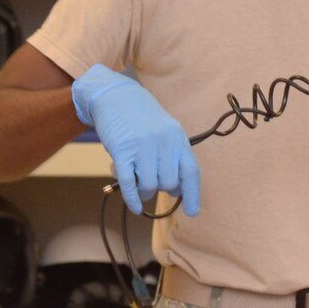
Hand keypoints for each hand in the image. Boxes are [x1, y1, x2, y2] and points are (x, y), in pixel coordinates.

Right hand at [72, 64, 199, 216]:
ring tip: (140, 185)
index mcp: (177, 137)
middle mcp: (162, 142)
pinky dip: (132, 199)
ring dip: (145, 192)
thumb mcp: (164, 130)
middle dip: (162, 189)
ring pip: (149, 185)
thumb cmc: (140, 117)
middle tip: (154, 184)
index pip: (190, 171)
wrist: (114, 95)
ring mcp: (141, 147)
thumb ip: (171, 156)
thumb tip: (175, 190)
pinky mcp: (121, 151)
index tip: (193, 212)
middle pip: (168, 182)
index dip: (193, 194)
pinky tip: (134, 207)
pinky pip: (129, 183)